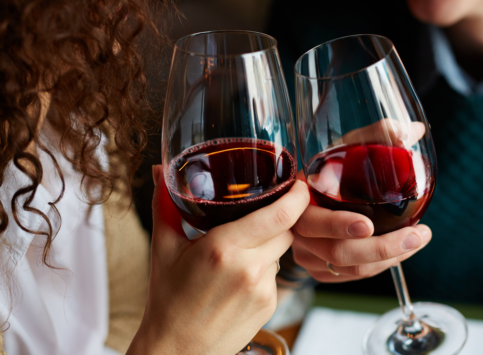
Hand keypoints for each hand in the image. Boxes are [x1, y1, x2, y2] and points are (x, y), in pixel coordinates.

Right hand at [127, 166, 309, 354]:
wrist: (176, 351)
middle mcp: (249, 268)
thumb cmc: (167, 300)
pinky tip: (240, 277)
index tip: (299, 185)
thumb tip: (160, 170)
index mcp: (223, 248)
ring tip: (240, 252)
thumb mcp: (163, 248)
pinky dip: (264, 268)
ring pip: (282, 251)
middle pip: (287, 229)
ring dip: (270, 244)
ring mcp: (263, 289)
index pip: (280, 215)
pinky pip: (276, 274)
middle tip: (261, 213)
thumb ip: (165, 205)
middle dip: (279, 218)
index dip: (297, 196)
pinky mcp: (270, 305)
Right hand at [292, 119, 431, 282]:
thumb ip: (376, 135)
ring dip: (389, 259)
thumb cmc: (329, 168)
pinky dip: (380, 266)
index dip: (338, 225)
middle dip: (382, 248)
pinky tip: (401, 251)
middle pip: (338, 252)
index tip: (368, 225)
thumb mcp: (345, 148)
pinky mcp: (319, 269)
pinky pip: (352, 276)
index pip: (312, 221)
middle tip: (415, 236)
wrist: (307, 196)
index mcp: (298, 201)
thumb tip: (414, 130)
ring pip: (350, 269)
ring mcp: (308, 255)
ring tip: (418, 240)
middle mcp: (298, 232)